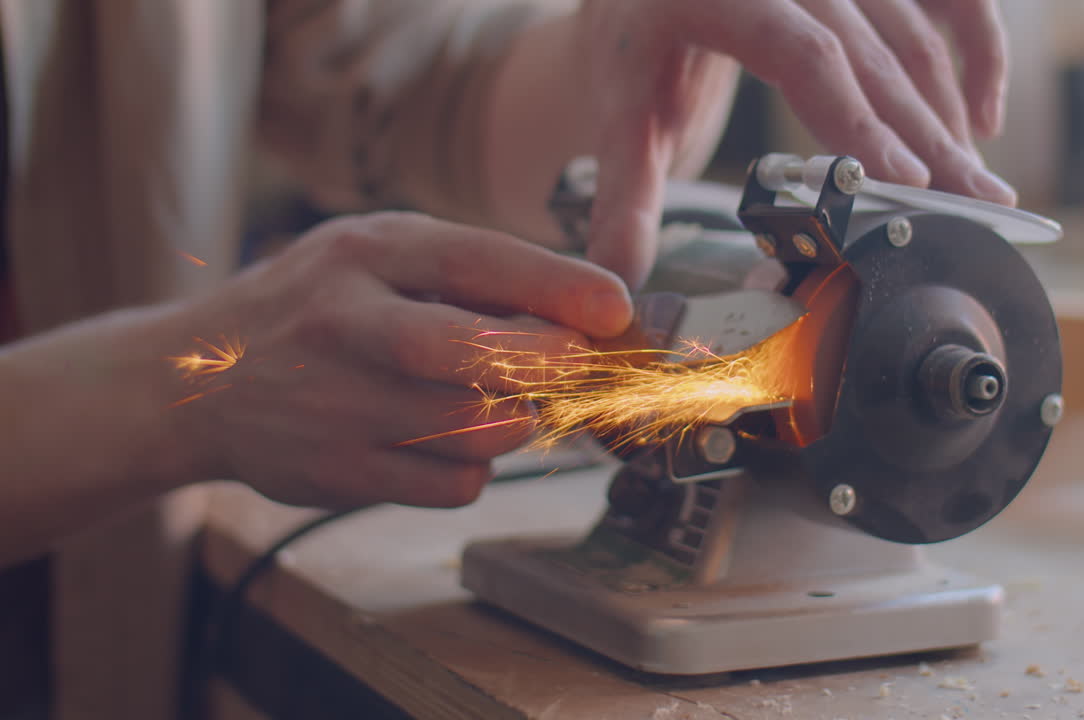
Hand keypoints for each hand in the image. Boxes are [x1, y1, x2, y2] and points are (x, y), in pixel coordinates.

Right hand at [170, 212, 631, 508]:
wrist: (199, 380)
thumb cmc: (315, 307)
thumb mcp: (376, 256)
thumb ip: (466, 274)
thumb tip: (580, 311)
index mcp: (364, 253)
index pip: (476, 262)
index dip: (558, 287)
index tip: (616, 309)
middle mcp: (345, 324)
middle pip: (470, 354)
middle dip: (546, 364)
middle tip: (579, 368)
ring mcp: (337, 405)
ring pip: (476, 428)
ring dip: (516, 421)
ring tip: (501, 401)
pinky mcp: (338, 474)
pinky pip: (452, 484)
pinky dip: (475, 467)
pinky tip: (448, 441)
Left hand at [577, 0, 1012, 288]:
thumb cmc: (632, 44)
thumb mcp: (618, 113)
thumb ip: (622, 197)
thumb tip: (617, 285)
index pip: (802, 52)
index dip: (857, 116)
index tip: (903, 177)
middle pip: (876, 52)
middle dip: (929, 136)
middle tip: (973, 208)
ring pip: (915, 35)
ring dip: (951, 115)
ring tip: (980, 190)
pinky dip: (974, 48)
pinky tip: (984, 115)